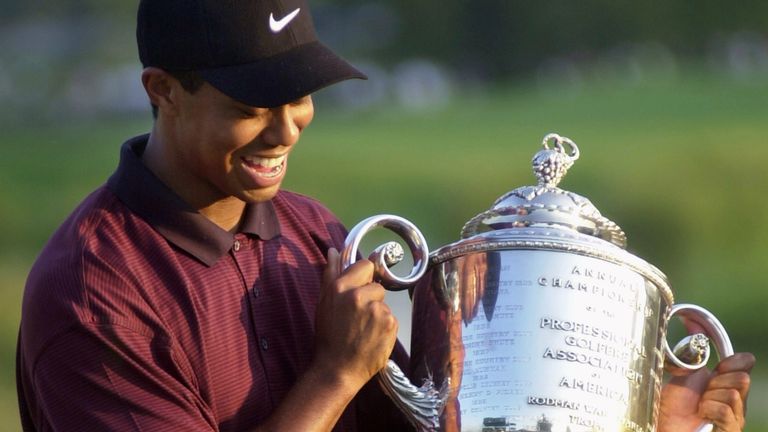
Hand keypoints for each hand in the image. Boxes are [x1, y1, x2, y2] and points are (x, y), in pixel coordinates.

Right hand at [313, 248, 397, 389]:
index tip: (359, 291)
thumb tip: (333, 251)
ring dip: (377, 315)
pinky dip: (385, 328)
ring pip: (384, 304)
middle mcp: (359, 296)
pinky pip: (391, 319)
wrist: (337, 370)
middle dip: (371, 299)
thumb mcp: (324, 303)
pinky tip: (372, 338)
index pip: (366, 265)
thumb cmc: (328, 337)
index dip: (364, 278)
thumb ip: (331, 274)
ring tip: (363, 330)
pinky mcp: (390, 324)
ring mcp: (377, 310)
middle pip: (377, 286)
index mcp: (341, 287)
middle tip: (357, 318)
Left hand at [658, 352, 754, 431]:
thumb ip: (691, 347)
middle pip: (743, 379)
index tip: (715, 368)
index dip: (731, 361)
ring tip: (699, 406)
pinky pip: (726, 410)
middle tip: (702, 392)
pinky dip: (709, 409)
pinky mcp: (730, 430)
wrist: (663, 426)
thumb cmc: (673, 405)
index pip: (747, 361)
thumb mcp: (684, 370)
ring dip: (710, 397)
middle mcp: (737, 402)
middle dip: (716, 382)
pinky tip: (701, 414)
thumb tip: (691, 320)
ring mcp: (735, 419)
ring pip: (734, 394)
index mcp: (728, 383)